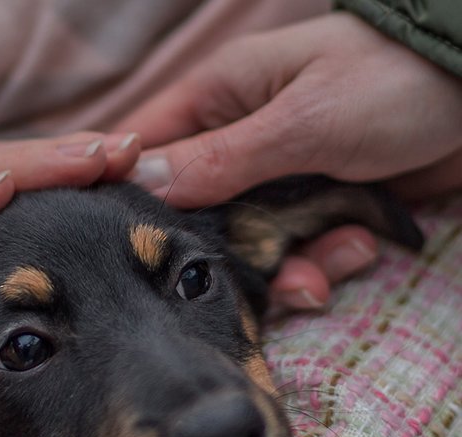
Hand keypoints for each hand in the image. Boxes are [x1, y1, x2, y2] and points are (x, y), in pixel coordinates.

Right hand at [119, 13, 461, 309]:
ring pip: (248, 242)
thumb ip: (218, 161)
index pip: (142, 148)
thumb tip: (137, 183)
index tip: (127, 243)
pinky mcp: (321, 204)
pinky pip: (299, 248)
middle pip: (195, 213)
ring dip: (287, 265)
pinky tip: (361, 250)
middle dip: (225, 251)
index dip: (127, 195)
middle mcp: (240, 140)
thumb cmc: (394, 80)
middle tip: (256, 271)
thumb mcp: (300, 123)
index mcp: (218, 99)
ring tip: (331, 266)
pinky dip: (326, 260)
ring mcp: (281, 176)